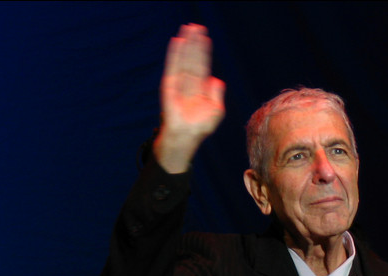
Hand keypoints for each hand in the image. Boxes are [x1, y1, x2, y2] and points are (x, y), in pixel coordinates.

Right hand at [155, 24, 225, 172]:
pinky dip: (175, 54)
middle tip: (196, 26)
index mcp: (200, 87)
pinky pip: (173, 66)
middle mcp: (189, 82)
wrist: (186, 137)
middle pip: (193, 58)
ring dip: (186, 44)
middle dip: (195, 42)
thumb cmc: (201, 126)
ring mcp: (179, 82)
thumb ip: (217, 94)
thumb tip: (216, 80)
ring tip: (188, 28)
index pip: (202, 64)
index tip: (205, 36)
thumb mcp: (216, 110)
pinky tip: (177, 42)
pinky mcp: (170, 85)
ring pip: (183, 59)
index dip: (204, 51)